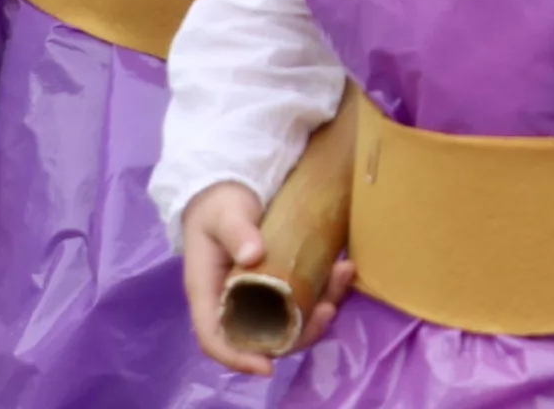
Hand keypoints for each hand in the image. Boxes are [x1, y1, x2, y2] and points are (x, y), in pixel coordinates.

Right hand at [178, 180, 355, 373]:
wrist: (232, 186)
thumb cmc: (218, 205)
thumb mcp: (223, 215)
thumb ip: (236, 231)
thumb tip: (253, 254)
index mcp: (209, 294)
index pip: (215, 339)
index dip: (238, 358)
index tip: (266, 366)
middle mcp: (235, 303)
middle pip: (263, 337)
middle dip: (298, 333)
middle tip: (327, 310)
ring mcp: (261, 295)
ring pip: (290, 320)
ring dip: (321, 309)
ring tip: (342, 275)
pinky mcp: (282, 282)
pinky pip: (304, 298)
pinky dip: (327, 289)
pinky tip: (344, 267)